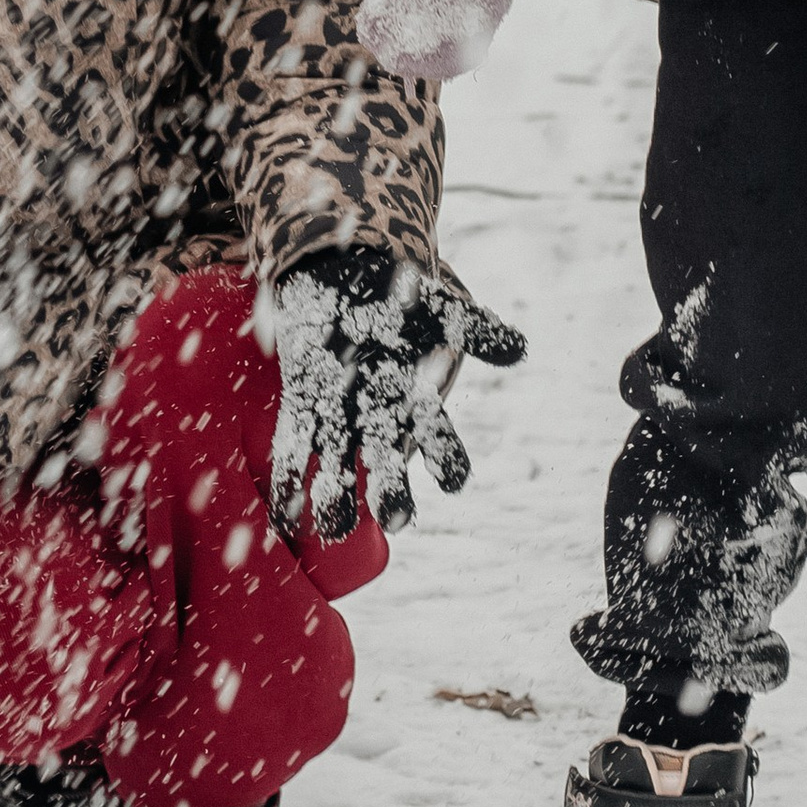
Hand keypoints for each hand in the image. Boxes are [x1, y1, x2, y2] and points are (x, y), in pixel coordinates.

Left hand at [268, 241, 526, 536]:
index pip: (440, 442)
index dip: (448, 463)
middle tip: (397, 517)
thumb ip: (475, 327)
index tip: (453, 481)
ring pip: (340, 476)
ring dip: (337, 505)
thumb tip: (521, 349)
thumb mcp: (438, 307)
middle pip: (390, 470)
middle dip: (394, 495)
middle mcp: (380, 424)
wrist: (341, 278)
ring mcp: (338, 423)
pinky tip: (285, 512)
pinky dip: (288, 485)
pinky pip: (293, 455)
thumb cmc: (397, 300)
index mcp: (415, 403)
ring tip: (332, 528)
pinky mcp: (300, 413)